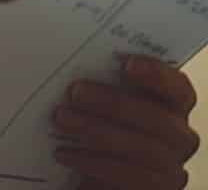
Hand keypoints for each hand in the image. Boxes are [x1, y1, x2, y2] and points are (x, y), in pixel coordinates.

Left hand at [52, 54, 199, 188]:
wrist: (93, 175)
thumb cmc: (99, 129)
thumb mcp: (101, 105)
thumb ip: (100, 84)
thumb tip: (70, 63)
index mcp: (172, 108)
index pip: (178, 90)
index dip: (158, 75)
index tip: (126, 64)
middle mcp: (179, 137)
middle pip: (158, 118)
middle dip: (114, 103)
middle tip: (75, 92)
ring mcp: (171, 167)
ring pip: (143, 148)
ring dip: (98, 131)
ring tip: (62, 119)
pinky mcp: (156, 189)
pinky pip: (130, 177)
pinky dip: (94, 163)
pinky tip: (65, 153)